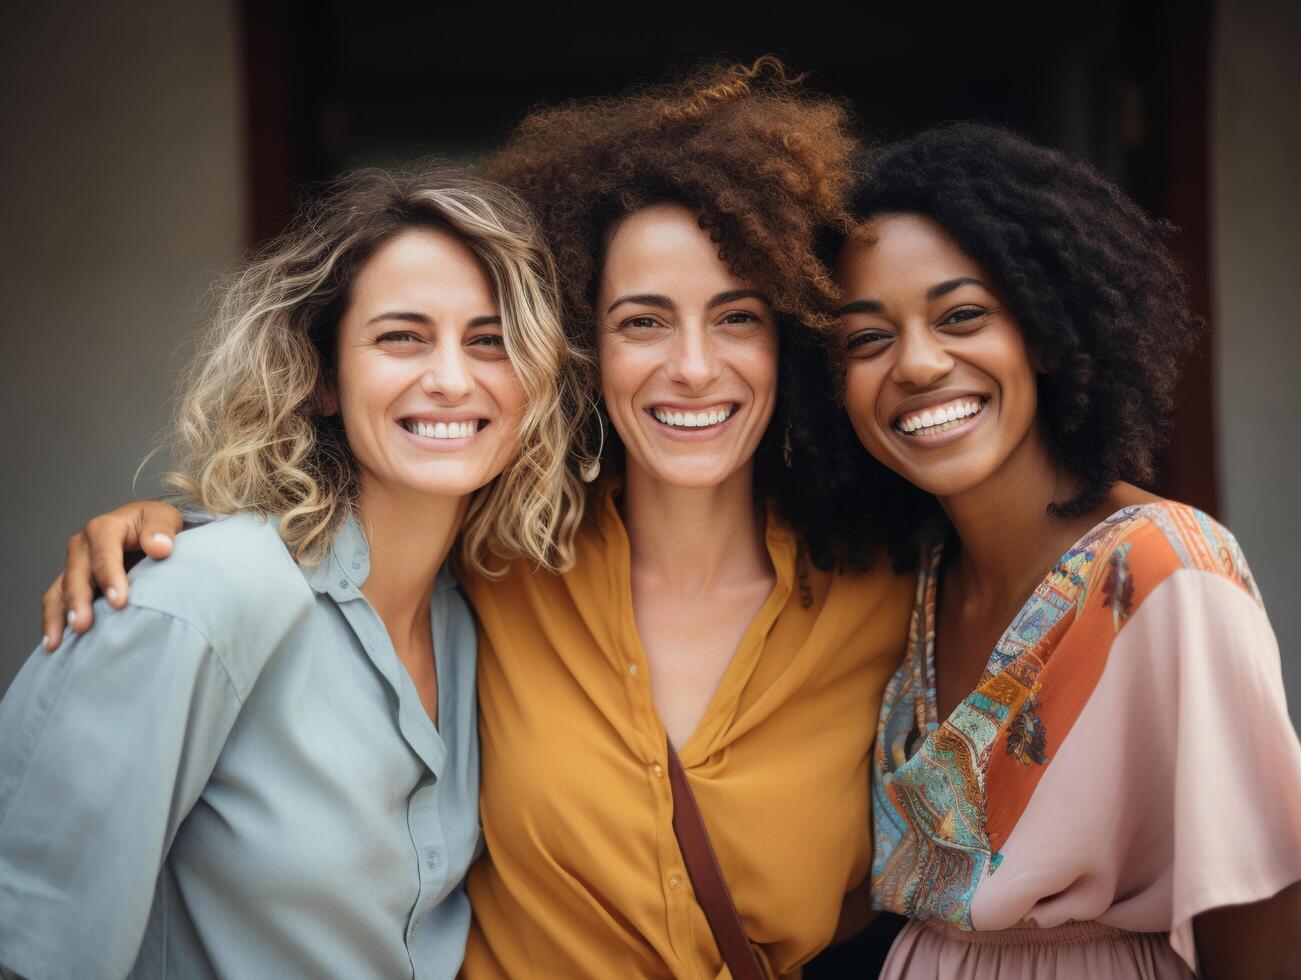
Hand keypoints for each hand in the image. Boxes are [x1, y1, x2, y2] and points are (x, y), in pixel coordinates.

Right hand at [42, 500, 184, 651]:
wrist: (148, 529)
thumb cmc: (155, 525)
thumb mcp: (164, 518)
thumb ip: (161, 529)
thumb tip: (160, 547)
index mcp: (105, 528)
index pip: (104, 552)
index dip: (109, 576)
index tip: (119, 601)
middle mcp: (83, 546)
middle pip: (77, 575)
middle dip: (78, 601)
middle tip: (83, 626)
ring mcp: (75, 566)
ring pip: (59, 591)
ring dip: (58, 616)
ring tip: (57, 642)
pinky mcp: (72, 583)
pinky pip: (56, 602)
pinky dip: (53, 621)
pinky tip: (54, 644)